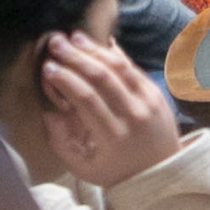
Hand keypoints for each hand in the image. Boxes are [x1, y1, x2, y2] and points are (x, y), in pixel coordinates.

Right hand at [38, 31, 180, 190]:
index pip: (86, 99)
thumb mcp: (84, 167)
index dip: (65, 79)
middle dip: (75, 57)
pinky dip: (115, 53)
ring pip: (119, 67)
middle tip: (55, 43)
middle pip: (102, 78)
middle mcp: (133, 116)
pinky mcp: (156, 92)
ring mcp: (148, 102)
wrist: (163, 171)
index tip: (47, 68)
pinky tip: (98, 43)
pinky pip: (133, 68)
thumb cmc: (116, 170)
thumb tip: (49, 111)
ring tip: (73, 37)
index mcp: (113, 137)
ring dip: (94, 49)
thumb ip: (62, 142)